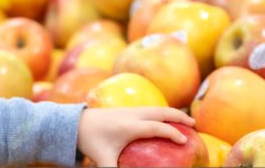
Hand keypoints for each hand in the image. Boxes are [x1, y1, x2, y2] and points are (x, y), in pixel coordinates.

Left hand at [76, 107, 194, 166]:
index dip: (173, 133)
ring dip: (171, 112)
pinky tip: (164, 119)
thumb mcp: (102, 160)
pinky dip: (160, 112)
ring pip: (155, 108)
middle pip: (161, 112)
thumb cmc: (90, 142)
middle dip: (179, 117)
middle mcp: (131, 115)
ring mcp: (128, 110)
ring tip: (184, 120)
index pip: (157, 127)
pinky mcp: (124, 109)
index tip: (185, 140)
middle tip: (194, 124)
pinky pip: (148, 108)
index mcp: (129, 127)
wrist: (74, 122)